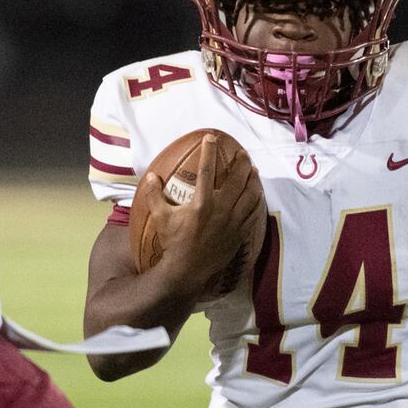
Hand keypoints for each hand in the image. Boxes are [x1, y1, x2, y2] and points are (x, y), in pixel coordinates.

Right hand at [145, 138, 264, 298]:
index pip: (206, 170)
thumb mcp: (160, 218)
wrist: (188, 270)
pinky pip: (253, 213)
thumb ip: (153, 195)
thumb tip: (150, 175)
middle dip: (241, 163)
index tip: (210, 137)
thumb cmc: (173, 243)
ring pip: (250, 195)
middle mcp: (221, 210)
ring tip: (253, 170)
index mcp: (201, 203)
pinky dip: (256, 200)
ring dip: (252, 180)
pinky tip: (257, 194)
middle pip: (237, 179)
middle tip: (241, 153)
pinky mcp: (240, 233)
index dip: (208, 151)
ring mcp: (233, 222)